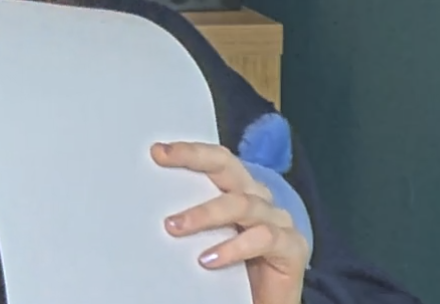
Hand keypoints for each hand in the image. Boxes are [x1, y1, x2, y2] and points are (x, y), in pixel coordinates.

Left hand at [154, 141, 309, 303]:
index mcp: (238, 192)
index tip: (157, 151)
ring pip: (242, 203)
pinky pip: (264, 238)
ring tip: (174, 227)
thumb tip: (147, 208)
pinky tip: (208, 259)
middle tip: (163, 159)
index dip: (189, 152)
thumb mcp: (204, 238)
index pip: (215, 162)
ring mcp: (278, 221)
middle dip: (195, 158)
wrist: (262, 303)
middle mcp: (259, 200)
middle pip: (230, 167)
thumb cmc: (230, 270)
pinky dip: (233, 247)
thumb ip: (187, 219)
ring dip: (205, 214)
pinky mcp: (292, 247)